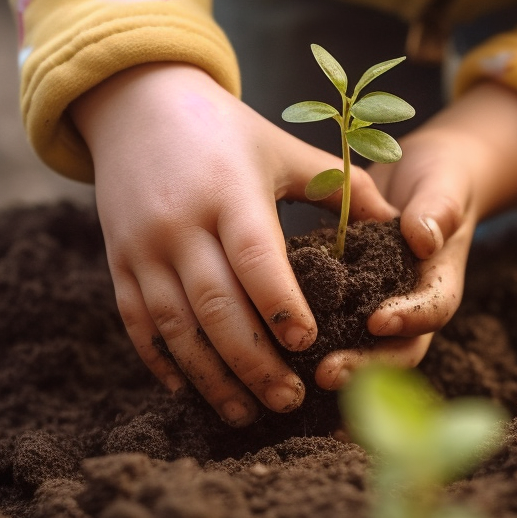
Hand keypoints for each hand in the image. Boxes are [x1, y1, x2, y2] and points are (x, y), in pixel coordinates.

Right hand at [71, 63, 395, 424]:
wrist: (136, 105)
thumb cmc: (225, 131)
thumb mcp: (281, 148)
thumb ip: (339, 186)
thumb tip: (398, 223)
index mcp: (229, 191)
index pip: (255, 256)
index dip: (280, 303)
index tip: (308, 343)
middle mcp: (180, 223)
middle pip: (216, 305)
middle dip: (254, 361)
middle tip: (290, 400)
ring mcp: (143, 246)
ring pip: (176, 326)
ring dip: (211, 376)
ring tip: (247, 412)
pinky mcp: (118, 263)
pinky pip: (137, 323)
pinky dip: (162, 362)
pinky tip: (190, 392)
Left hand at [314, 82, 516, 389]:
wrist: (425, 181)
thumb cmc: (440, 181)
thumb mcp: (444, 186)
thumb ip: (438, 210)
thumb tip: (424, 239)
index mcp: (439, 282)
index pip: (432, 310)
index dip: (408, 319)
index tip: (377, 320)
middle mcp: (412, 307)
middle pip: (396, 350)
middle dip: (364, 366)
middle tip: (326, 374)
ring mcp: (381, 310)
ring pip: (362, 350)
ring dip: (335, 368)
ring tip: (297, 379)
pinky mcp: (350, 305)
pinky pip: (333, 330)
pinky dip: (309, 347)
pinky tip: (272, 357)